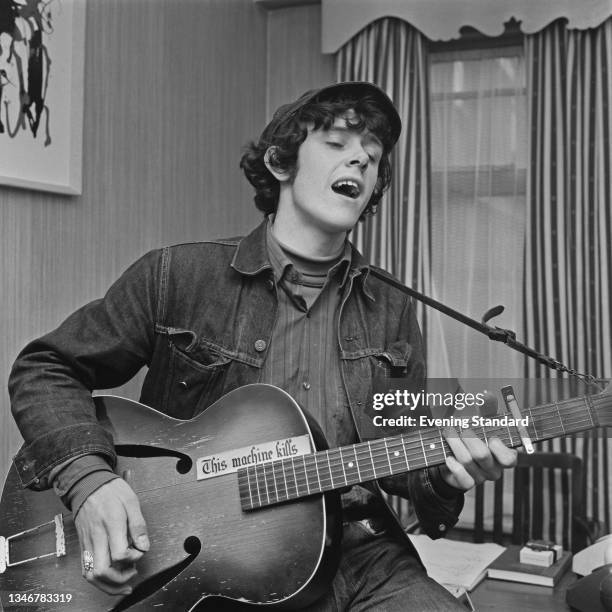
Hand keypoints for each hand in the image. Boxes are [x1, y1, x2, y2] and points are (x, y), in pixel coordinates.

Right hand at [74, 478, 148, 594]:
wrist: (88, 485)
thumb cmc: (112, 491)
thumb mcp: (131, 501)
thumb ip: (138, 525)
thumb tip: (144, 546)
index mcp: (111, 524)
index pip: (120, 554)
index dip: (133, 558)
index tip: (140, 550)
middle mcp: (97, 537)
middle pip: (102, 571)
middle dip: (119, 580)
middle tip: (133, 572)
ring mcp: (87, 542)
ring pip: (91, 575)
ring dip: (107, 585)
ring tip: (123, 581)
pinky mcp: (83, 545)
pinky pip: (86, 569)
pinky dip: (98, 579)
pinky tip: (110, 578)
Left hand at [439, 429, 516, 490]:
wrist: (454, 461)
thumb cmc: (470, 442)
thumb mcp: (480, 432)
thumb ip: (482, 425)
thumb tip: (477, 407)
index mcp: (502, 456)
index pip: (509, 458)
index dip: (500, 448)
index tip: (491, 438)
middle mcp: (494, 469)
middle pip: (482, 455)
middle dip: (469, 439)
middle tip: (461, 429)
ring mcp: (482, 477)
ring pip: (467, 461)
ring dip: (455, 444)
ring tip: (448, 434)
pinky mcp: (468, 483)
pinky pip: (463, 477)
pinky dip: (454, 467)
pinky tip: (449, 458)